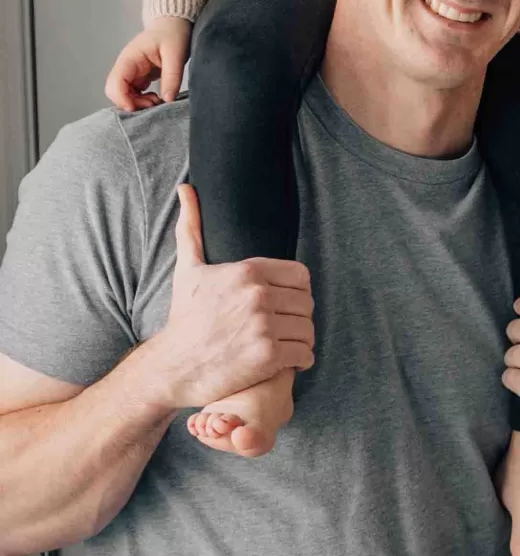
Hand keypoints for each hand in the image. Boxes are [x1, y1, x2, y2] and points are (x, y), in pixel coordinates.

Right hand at [106, 17, 192, 112]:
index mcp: (130, 58)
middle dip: (131, 104)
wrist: (173, 24)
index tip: (138, 108)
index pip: (115, 82)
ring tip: (158, 101)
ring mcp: (132, 73)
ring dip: (138, 104)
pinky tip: (157, 98)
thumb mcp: (176, 53)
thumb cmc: (173, 33)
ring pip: (124, 96)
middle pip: (115, 92)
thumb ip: (171, 76)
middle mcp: (126, 66)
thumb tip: (167, 99)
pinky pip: (134, 95)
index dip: (122, 99)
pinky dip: (143, 101)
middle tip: (154, 103)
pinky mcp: (140, 78)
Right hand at [142, 186, 314, 411]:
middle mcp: (258, 295)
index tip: (285, 303)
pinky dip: (302, 360)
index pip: (301, 275)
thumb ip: (192, 228)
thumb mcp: (187, 269)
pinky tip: (288, 362)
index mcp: (247, 271)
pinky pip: (306, 354)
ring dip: (302, 339)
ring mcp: (264, 326)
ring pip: (308, 329)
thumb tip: (186, 189)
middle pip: (307, 303)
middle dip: (299, 316)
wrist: (174, 365)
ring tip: (288, 344)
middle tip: (286, 326)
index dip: (297, 291)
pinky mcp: (268, 356)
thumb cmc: (184, 318)